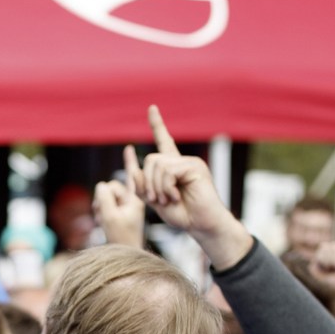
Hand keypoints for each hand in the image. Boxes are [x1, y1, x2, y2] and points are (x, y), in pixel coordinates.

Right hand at [94, 151, 146, 249]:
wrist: (124, 256)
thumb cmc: (120, 239)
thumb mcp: (110, 216)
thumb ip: (104, 196)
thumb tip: (101, 185)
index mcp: (136, 199)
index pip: (132, 176)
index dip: (129, 161)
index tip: (129, 147)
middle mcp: (132, 201)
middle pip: (112, 187)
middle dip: (103, 197)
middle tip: (103, 213)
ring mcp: (124, 208)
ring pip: (105, 195)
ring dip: (100, 205)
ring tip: (102, 220)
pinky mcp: (117, 214)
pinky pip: (103, 205)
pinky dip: (100, 211)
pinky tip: (101, 221)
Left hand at [135, 105, 250, 268]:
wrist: (202, 225)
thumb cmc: (182, 215)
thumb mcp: (155, 200)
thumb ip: (142, 185)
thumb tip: (132, 168)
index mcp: (172, 167)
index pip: (164, 140)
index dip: (157, 125)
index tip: (151, 108)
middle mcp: (181, 161)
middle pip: (150, 160)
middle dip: (147, 183)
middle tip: (157, 200)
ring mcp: (190, 163)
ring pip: (157, 165)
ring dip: (156, 188)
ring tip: (168, 200)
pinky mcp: (195, 168)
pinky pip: (168, 172)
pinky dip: (166, 188)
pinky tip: (176, 197)